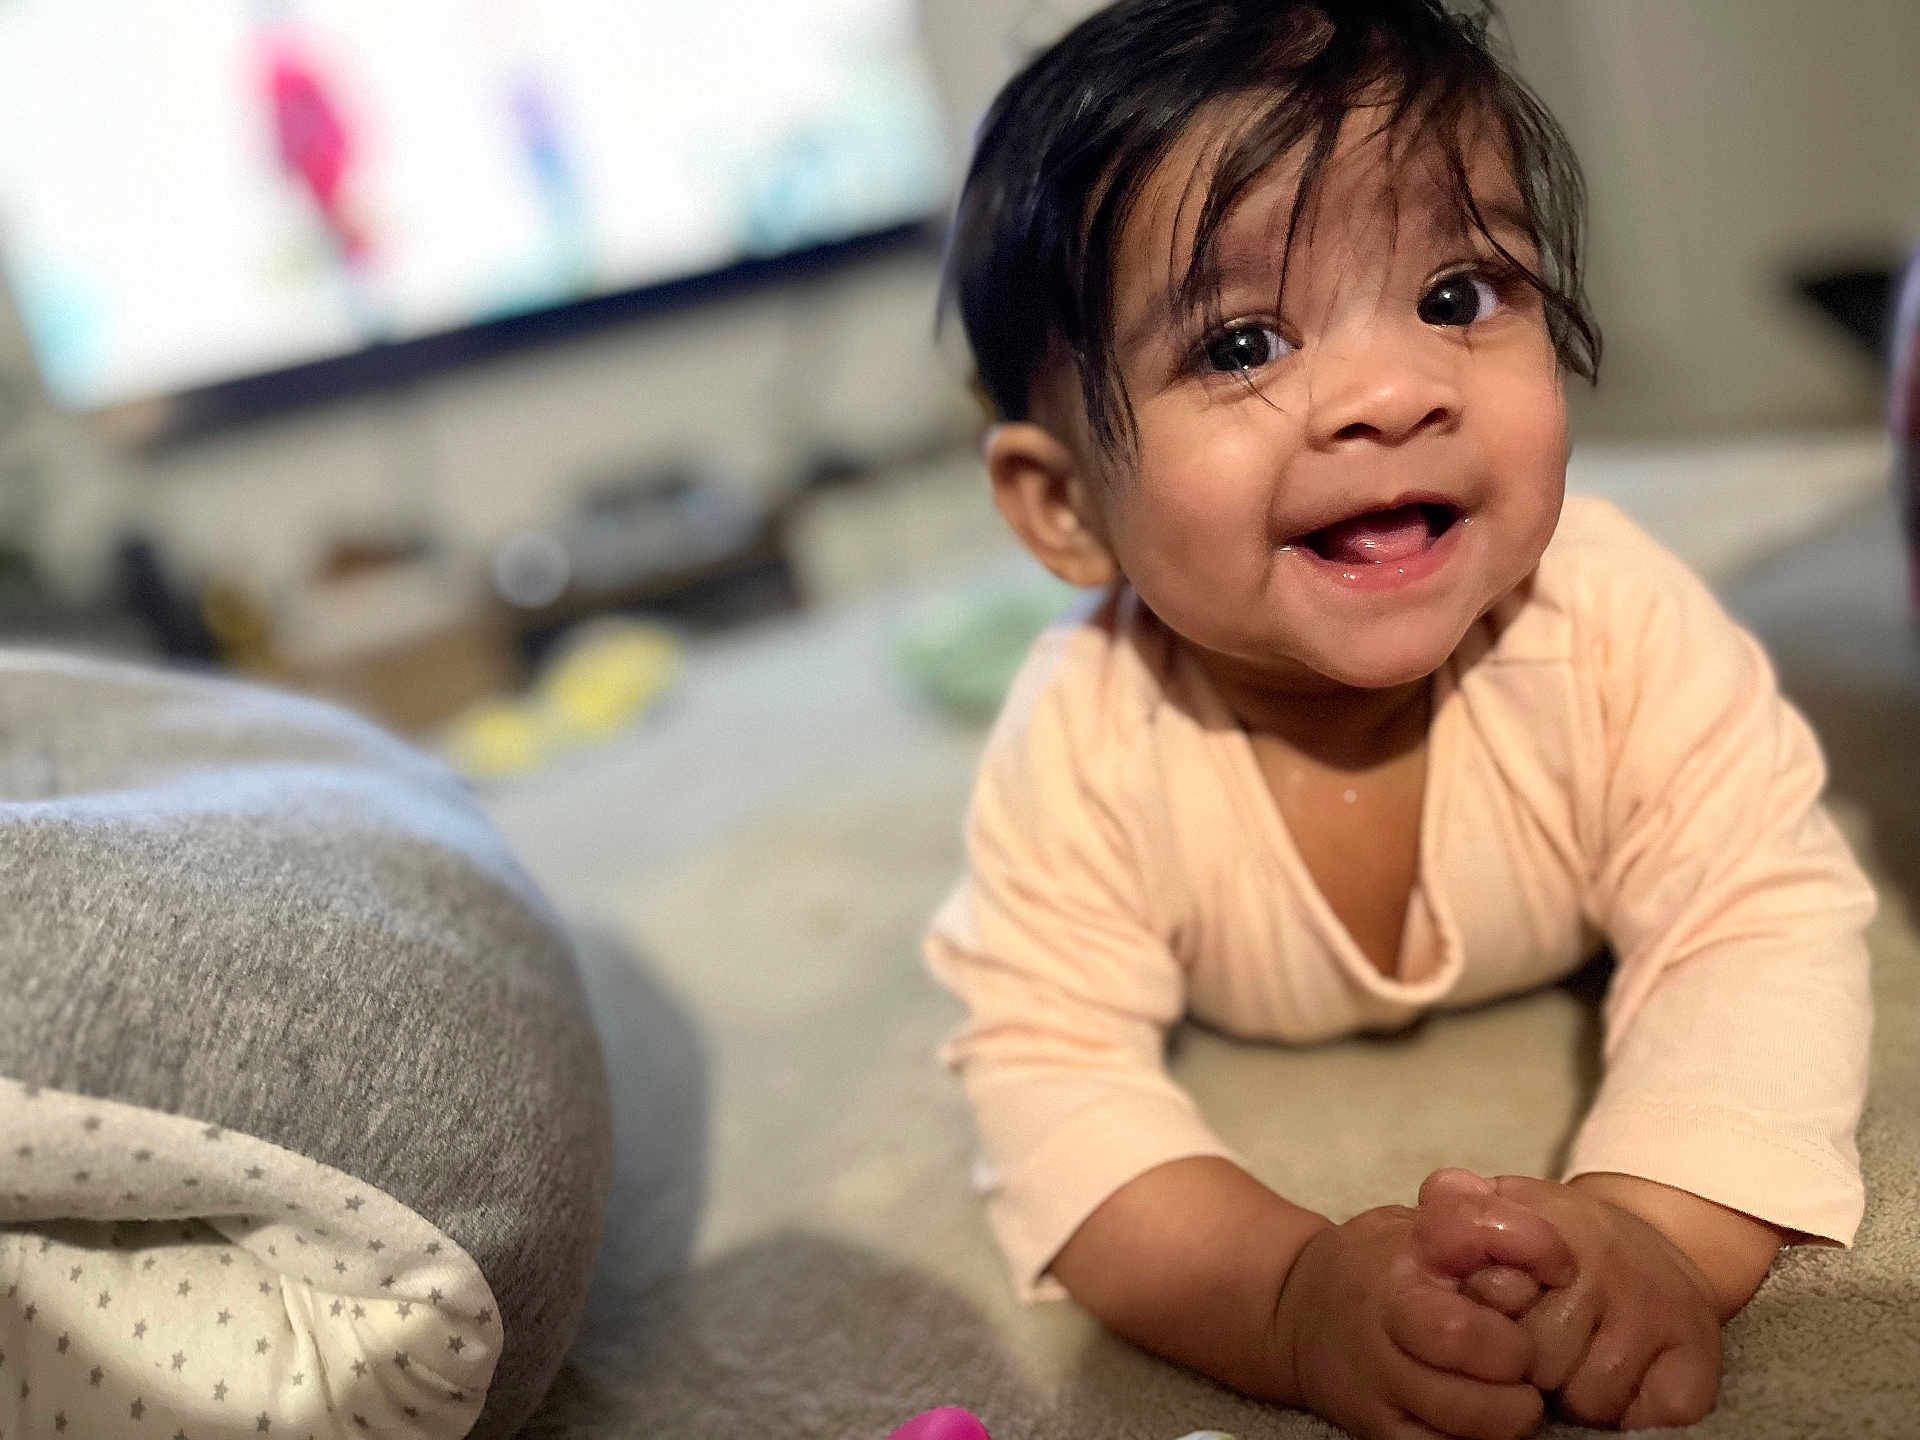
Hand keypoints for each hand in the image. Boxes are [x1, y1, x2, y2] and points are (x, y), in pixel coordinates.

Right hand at [1274, 1187, 1572, 1439]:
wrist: (1294, 1312)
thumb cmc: (1380, 1262)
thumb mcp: (1421, 1223)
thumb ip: (1483, 1225)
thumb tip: (1556, 1253)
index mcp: (1398, 1263)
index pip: (1470, 1242)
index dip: (1533, 1254)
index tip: (1559, 1270)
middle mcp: (1382, 1322)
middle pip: (1463, 1340)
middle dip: (1516, 1353)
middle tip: (1523, 1352)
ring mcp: (1378, 1384)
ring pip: (1467, 1417)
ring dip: (1510, 1411)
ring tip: (1513, 1394)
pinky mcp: (1378, 1433)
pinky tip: (1479, 1419)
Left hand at [1464, 1175, 1723, 1428]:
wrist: (1662, 1247)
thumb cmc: (1565, 1241)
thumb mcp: (1510, 1208)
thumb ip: (1460, 1204)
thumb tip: (1435, 1195)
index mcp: (1549, 1228)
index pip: (1491, 1295)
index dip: (1482, 1319)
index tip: (1494, 1311)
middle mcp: (1606, 1267)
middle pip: (1534, 1358)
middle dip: (1526, 1364)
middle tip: (1543, 1341)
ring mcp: (1656, 1316)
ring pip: (1586, 1398)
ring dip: (1575, 1394)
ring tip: (1580, 1360)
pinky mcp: (1697, 1368)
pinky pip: (1639, 1420)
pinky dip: (1626, 1416)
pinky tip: (1623, 1381)